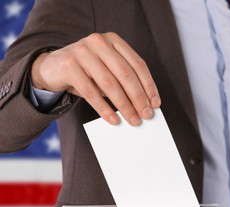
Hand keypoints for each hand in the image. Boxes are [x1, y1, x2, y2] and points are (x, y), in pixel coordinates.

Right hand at [31, 32, 160, 125]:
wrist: (51, 67)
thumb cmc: (86, 71)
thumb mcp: (106, 69)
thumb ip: (123, 81)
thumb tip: (144, 105)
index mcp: (114, 40)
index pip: (138, 64)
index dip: (149, 85)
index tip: (156, 103)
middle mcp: (99, 42)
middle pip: (126, 74)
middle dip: (138, 97)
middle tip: (146, 115)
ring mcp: (82, 52)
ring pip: (110, 83)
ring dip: (124, 105)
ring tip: (132, 120)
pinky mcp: (69, 65)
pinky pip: (90, 92)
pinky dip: (104, 108)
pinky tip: (113, 119)